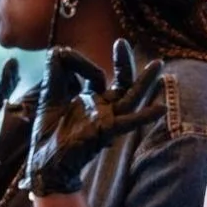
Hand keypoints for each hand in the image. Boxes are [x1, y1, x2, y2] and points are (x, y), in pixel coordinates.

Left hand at [23, 40, 164, 197]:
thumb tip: (59, 50)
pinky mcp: (105, 131)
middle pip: (122, 82)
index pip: (97, 75)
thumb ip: (55, 74)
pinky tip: (161, 109)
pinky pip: (128, 122)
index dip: (81, 62)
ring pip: (130, 97)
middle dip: (124, 62)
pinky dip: (145, 116)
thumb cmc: (48, 134)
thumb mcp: (49, 97)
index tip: (63, 55)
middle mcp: (103, 107)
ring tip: (158, 65)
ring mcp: (106, 119)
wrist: (44, 163)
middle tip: (122, 43)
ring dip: (144, 82)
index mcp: (91, 99)